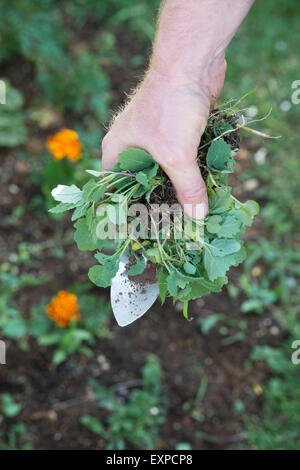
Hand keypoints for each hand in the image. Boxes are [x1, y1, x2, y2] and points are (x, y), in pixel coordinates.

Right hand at [101, 57, 225, 218]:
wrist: (192, 63)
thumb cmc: (170, 106)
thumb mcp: (176, 154)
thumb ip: (186, 187)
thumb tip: (197, 217)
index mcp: (117, 150)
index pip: (113, 189)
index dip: (122, 211)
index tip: (135, 231)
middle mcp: (132, 146)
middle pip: (140, 184)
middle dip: (155, 204)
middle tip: (167, 227)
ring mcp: (155, 139)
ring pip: (163, 172)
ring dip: (176, 189)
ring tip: (187, 213)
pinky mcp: (176, 132)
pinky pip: (181, 160)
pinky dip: (190, 173)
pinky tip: (202, 189)